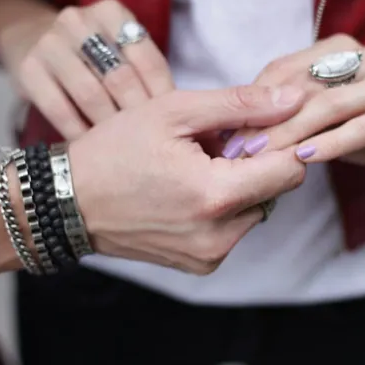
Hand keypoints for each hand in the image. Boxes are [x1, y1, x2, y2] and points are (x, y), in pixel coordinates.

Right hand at [0, 0, 173, 138]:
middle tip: (152, 146)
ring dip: (109, 128)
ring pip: (89, 94)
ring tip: (125, 153)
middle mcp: (78, 22)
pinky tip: (91, 149)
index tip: (172, 126)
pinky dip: (78, 131)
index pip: (147, 58)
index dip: (162, 96)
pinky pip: (59, 108)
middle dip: (138, 117)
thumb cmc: (92, 56)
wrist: (31, 40)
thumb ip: (145, 73)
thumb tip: (180, 114)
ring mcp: (50, 43)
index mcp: (111, 12)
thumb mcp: (119, 50)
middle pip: (119, 77)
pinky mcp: (27, 68)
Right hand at [69, 85, 304, 273]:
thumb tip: (295, 99)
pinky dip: (221, 208)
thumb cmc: (114, 151)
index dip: (281, 142)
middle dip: (255, 163)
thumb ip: (240, 105)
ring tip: (194, 170)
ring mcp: (210, 256)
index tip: (253, 129)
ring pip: (256, 209)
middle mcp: (219, 236)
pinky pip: (232, 229)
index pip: (291, 169)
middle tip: (212, 147)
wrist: (69, 202)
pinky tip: (187, 193)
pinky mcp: (201, 265)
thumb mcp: (173, 112)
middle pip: (275, 191)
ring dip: (238, 186)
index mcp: (216, 196)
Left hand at [234, 34, 364, 177]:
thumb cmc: (361, 123)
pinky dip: (330, 143)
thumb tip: (234, 130)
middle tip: (234, 148)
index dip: (250, 101)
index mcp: (336, 51)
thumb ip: (287, 112)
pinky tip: (304, 158)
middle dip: (262, 120)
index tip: (225, 131)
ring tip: (260, 154)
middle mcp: (361, 59)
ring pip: (327, 106)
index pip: (282, 71)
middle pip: (300, 89)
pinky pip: (361, 129)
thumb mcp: (320, 114)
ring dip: (288, 133)